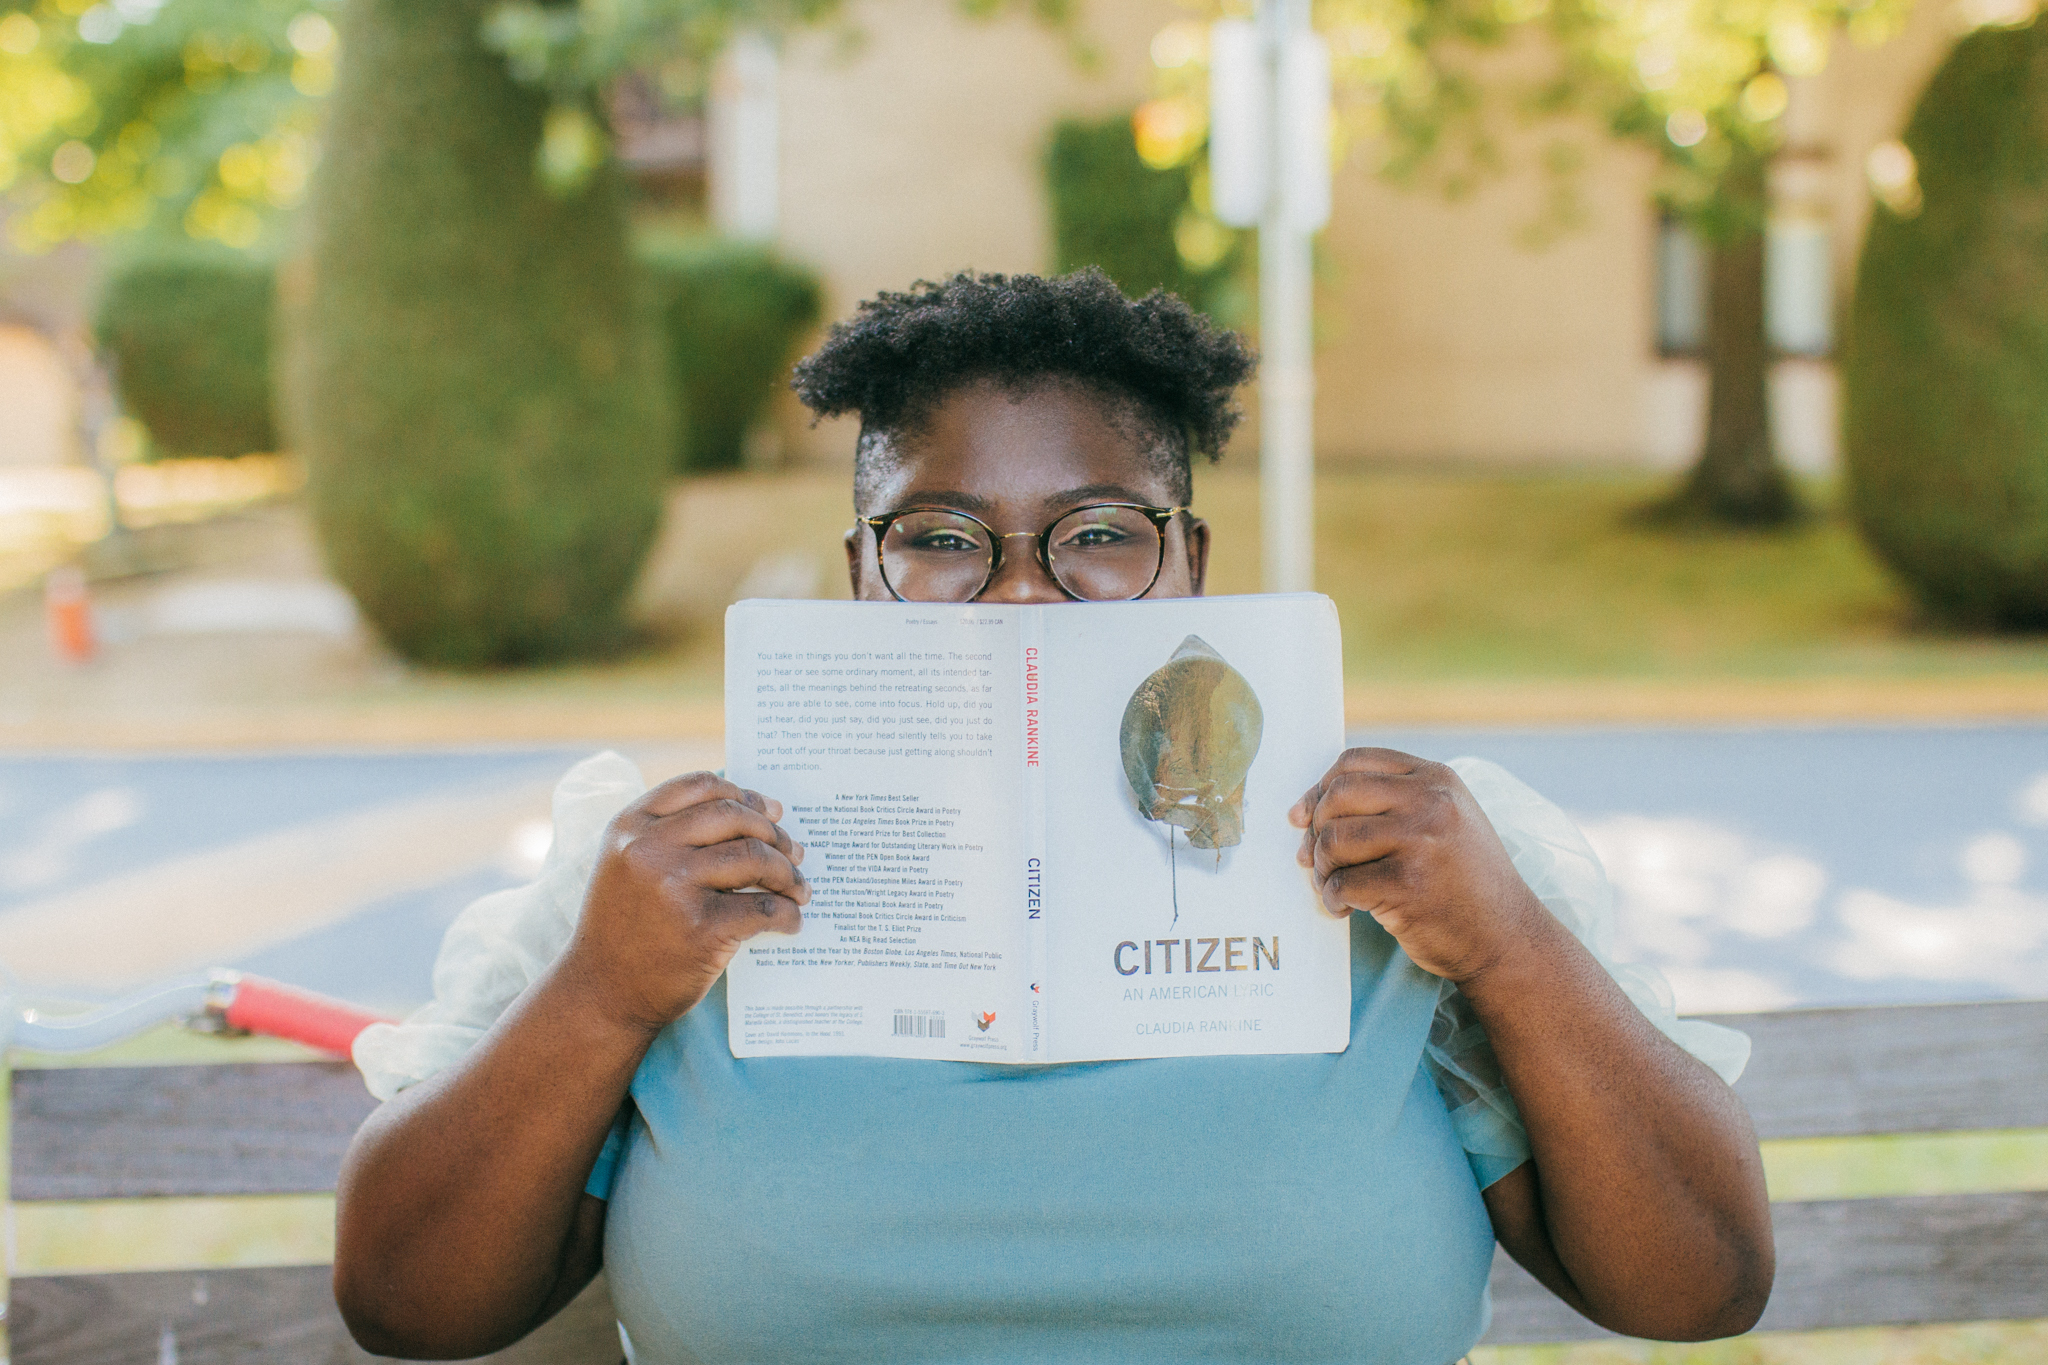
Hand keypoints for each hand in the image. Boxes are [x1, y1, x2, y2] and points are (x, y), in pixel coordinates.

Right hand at [562, 772, 808, 1035]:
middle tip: (794, 851)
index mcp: (631, 826)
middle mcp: (649, 849)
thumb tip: (752, 810)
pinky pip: (764, 909)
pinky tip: (791, 921)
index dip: (744, 795)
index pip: (701, 785)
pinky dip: (788, 914)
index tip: (771, 811)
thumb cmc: (623, 927)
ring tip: (799, 888)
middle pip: (734, 817)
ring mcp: (675, 887)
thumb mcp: (625, 864)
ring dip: (788, 873)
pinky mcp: (702, 928)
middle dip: (774, 833)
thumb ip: (668, 833)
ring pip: (755, 858)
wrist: (601, 994)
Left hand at [1288, 747, 1546, 983]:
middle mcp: (1430, 801)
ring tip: (1334, 887)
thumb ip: (1387, 803)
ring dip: (1322, 868)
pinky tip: (1346, 910)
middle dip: (1316, 830)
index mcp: (1435, 778)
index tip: (1304, 819)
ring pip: (1334, 839)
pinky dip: (1333, 899)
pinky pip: (1342, 883)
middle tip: (1317, 861)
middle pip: (1337, 795)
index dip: (1319, 789)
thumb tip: (1299, 813)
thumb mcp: (1442, 821)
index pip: (1353, 761)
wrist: (1507, 939)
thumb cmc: (1462, 883)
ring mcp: (1421, 841)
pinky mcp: (1408, 884)